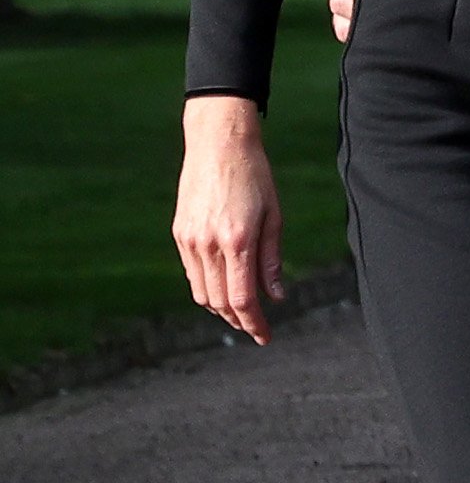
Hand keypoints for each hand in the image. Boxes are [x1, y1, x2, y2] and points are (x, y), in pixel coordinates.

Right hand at [173, 96, 284, 344]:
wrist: (219, 145)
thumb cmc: (255, 176)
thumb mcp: (274, 215)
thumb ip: (272, 258)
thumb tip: (276, 296)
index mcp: (237, 241)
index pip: (243, 299)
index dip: (254, 323)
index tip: (266, 337)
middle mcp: (208, 245)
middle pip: (220, 302)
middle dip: (239, 321)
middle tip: (257, 328)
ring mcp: (189, 240)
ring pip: (202, 292)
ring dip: (221, 308)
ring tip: (242, 314)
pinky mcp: (179, 234)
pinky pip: (192, 274)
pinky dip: (208, 287)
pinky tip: (224, 287)